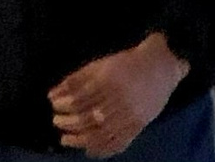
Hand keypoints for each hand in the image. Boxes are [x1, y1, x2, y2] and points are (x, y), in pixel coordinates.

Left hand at [49, 36, 185, 157]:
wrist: (161, 67)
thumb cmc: (127, 63)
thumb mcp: (101, 65)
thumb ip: (77, 79)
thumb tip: (53, 94)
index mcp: (109, 80)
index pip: (80, 98)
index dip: (64, 104)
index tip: (53, 105)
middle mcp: (119, 100)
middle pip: (88, 117)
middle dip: (69, 122)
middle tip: (56, 122)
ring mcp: (130, 116)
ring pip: (101, 134)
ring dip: (80, 139)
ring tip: (66, 139)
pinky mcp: (138, 127)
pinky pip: (118, 144)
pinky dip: (101, 150)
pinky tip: (88, 150)